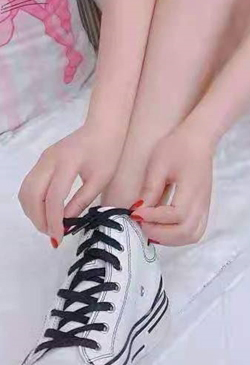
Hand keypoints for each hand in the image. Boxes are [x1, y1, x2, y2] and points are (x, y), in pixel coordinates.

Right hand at [18, 121, 126, 246]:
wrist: (103, 127)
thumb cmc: (108, 152)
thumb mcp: (100, 180)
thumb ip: (82, 202)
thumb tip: (66, 223)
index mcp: (67, 163)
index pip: (53, 198)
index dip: (53, 221)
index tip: (59, 238)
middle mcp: (49, 160)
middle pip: (32, 195)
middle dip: (39, 219)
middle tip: (53, 233)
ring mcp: (43, 159)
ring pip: (26, 191)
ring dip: (32, 212)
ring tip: (49, 225)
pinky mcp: (42, 160)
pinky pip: (29, 185)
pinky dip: (33, 202)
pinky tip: (45, 211)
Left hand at [133, 123, 212, 246]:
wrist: (199, 138)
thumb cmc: (178, 146)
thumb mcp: (159, 164)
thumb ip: (151, 189)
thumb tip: (139, 211)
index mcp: (192, 188)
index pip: (175, 215)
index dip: (154, 218)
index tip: (136, 213)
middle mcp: (202, 202)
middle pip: (186, 232)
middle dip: (160, 233)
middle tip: (141, 223)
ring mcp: (204, 206)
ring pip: (192, 235)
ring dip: (170, 239)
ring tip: (151, 228)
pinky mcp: (203, 207)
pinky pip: (195, 230)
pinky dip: (179, 236)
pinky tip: (163, 228)